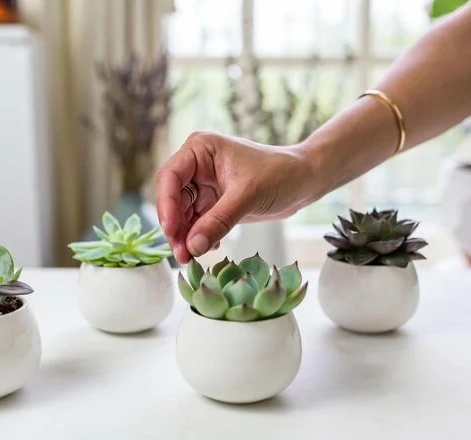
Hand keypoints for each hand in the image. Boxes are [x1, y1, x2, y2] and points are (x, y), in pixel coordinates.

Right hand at [155, 131, 320, 263]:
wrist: (304, 181)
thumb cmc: (280, 174)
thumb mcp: (248, 196)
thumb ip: (219, 221)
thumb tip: (192, 246)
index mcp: (200, 149)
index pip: (170, 176)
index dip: (166, 205)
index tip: (171, 231)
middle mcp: (196, 165)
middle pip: (172, 199)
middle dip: (175, 227)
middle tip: (181, 253)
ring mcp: (203, 185)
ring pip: (182, 214)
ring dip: (184, 237)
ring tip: (190, 258)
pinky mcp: (212, 203)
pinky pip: (196, 223)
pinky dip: (198, 237)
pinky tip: (207, 249)